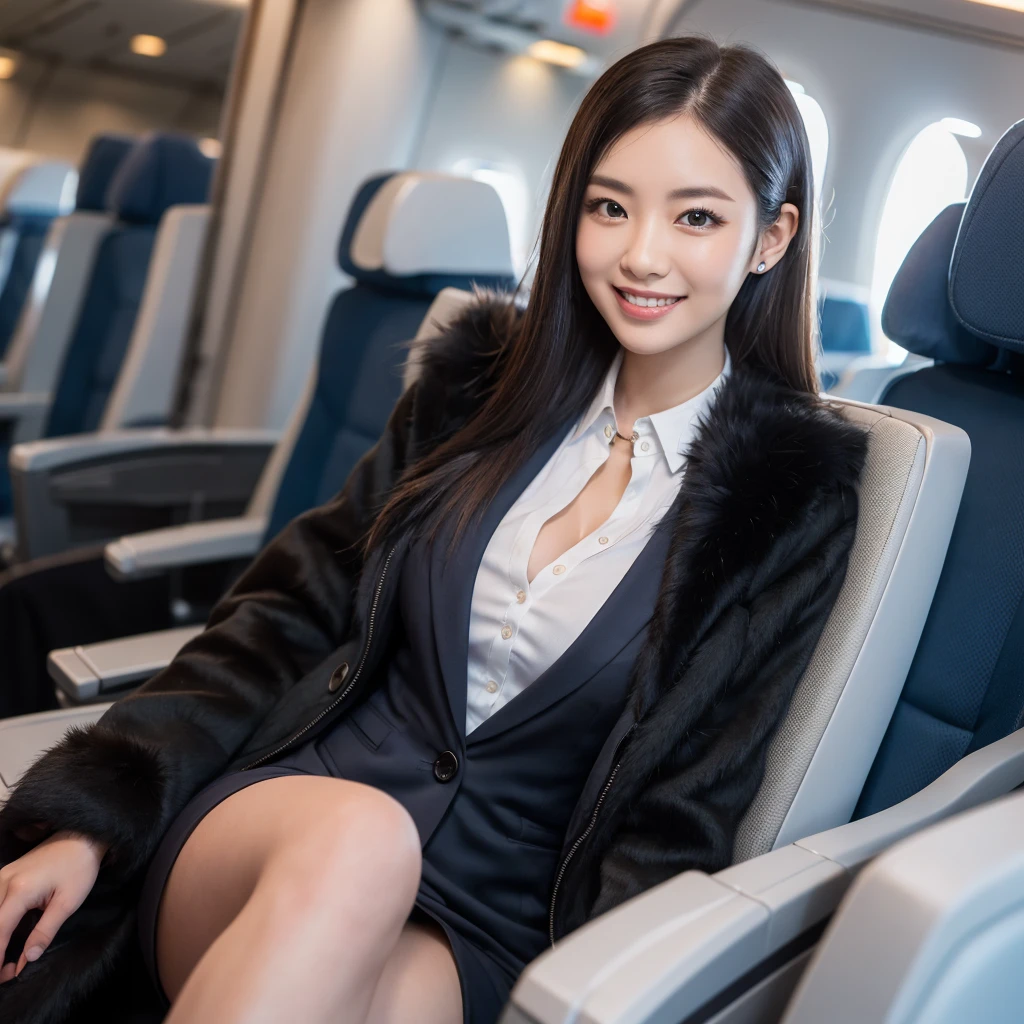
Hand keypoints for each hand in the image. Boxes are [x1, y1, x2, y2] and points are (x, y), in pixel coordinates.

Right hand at [0, 830, 108, 983]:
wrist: (82, 836)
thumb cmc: (79, 867)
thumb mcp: (68, 902)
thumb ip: (46, 930)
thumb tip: (29, 957)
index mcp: (19, 891)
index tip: (1, 975)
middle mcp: (3, 882)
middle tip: (6, 971)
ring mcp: (2, 876)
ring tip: (6, 958)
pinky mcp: (5, 874)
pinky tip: (6, 937)